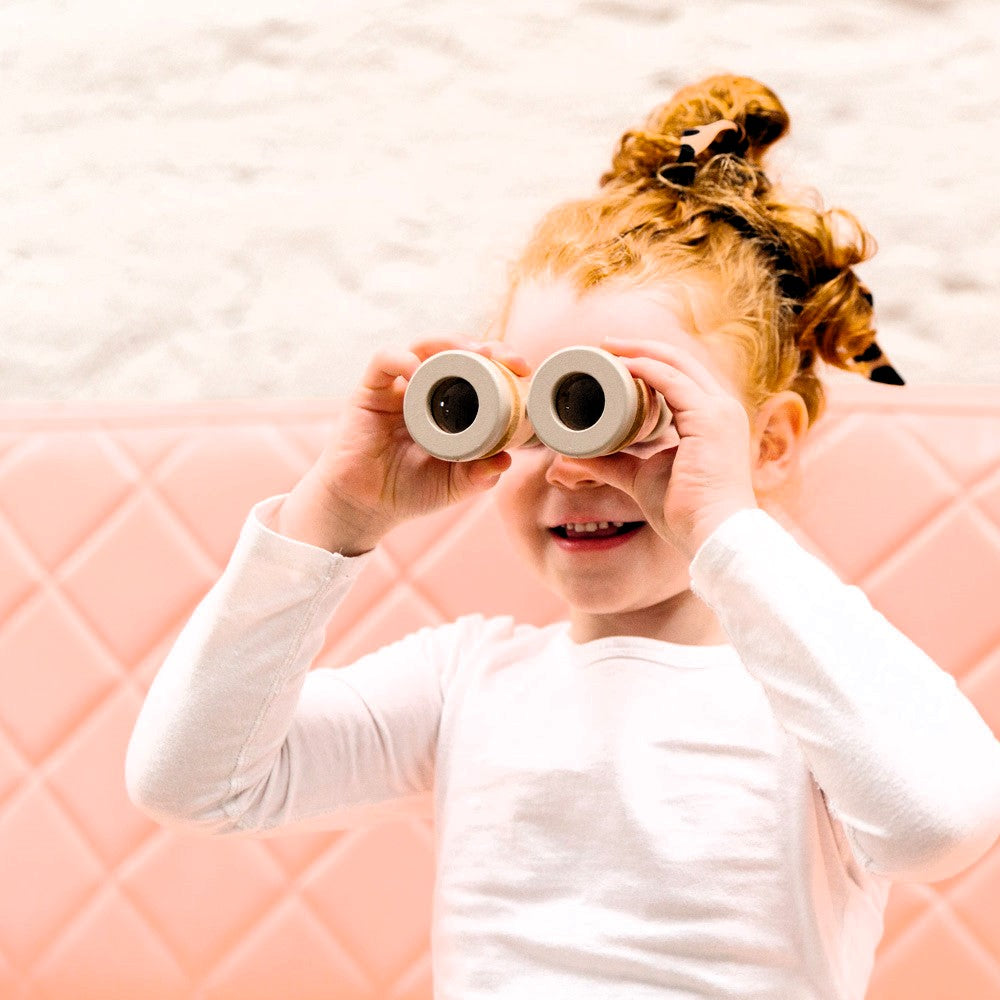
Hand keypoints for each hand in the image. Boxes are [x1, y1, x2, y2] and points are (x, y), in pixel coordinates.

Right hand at [312, 336, 530, 538]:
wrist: (364, 507)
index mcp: (449, 406)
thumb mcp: (453, 486)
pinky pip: (384, 361)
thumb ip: (479, 477)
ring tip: (471, 354)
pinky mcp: (369, 392)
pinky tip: (418, 372)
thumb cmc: (408, 492)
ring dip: (449, 343)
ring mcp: (397, 388)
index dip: (500, 363)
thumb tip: (506, 460)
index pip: (477, 370)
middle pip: (454, 351)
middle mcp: (424, 390)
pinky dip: (402, 359)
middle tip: (502, 357)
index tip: (522, 370)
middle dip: (482, 346)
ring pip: (424, 346)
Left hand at [583, 337, 758, 559]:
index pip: (681, 377)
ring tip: (605, 350)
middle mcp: (721, 408)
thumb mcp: (640, 477)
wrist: (713, 534)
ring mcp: (719, 410)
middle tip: (603, 345)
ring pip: (675, 363)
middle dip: (639, 349)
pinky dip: (644, 369)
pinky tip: (620, 367)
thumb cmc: (685, 512)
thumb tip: (574, 455)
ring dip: (638, 353)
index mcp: (712, 419)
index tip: (612, 360)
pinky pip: (672, 381)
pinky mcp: (709, 418)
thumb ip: (612, 463)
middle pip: (679, 361)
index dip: (646, 362)